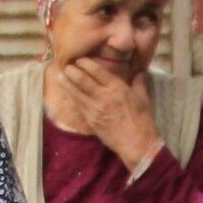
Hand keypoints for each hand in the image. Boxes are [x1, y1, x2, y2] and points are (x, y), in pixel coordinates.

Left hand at [56, 55, 162, 169]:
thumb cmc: (142, 120)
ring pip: (76, 92)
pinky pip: (79, 105)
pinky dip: (73, 97)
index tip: (79, 58)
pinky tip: (68, 92)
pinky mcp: (90, 120)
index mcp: (117, 88)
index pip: (97, 71)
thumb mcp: (143, 98)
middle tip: (66, 64)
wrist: (137, 143)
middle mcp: (103, 96)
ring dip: (66, 83)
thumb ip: (138, 83)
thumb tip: (138, 71)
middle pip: (82, 80)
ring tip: (59, 75)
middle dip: (72, 71)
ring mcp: (94, 109)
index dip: (86, 63)